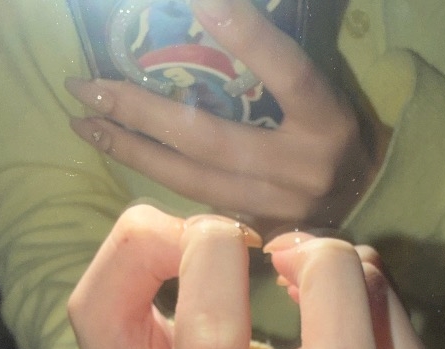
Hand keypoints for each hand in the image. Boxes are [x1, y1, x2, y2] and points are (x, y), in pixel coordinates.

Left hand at [66, 0, 388, 229]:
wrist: (360, 201)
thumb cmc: (333, 131)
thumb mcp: (323, 89)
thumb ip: (274, 61)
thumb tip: (206, 12)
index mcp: (326, 123)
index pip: (287, 71)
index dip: (246, 35)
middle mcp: (299, 170)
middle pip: (209, 138)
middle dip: (139, 109)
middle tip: (84, 84)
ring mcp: (272, 208)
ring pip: (188, 178)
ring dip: (129, 149)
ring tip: (84, 122)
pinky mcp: (252, 230)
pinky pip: (191, 199)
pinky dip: (151, 173)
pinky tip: (117, 150)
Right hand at [68, 207, 428, 348]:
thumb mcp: (107, 311)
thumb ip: (134, 255)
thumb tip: (205, 230)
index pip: (215, 335)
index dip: (211, 252)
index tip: (204, 236)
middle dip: (324, 272)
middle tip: (281, 248)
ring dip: (358, 279)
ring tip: (304, 261)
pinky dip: (381, 294)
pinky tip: (332, 283)